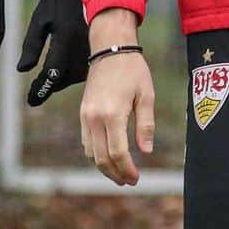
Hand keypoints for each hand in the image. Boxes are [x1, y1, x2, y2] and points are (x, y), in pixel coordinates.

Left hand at [16, 0, 88, 106]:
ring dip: (62, 79)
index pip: (51, 75)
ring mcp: (93, 48)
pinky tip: (66, 65)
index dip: (40, 90)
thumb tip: (23, 70)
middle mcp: (81, 47)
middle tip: (37, 90)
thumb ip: (31, 46)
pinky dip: (74, 70)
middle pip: (63, 80)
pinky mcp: (100, 47)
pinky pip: (85, 67)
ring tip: (51, 77)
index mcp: (64, 39)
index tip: (31, 101)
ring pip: (76, 76)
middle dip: (50, 85)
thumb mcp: (40, 19)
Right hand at [80, 9, 154, 185]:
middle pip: (101, 158)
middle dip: (115, 174)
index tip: (137, 178)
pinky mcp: (83, 112)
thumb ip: (145, 125)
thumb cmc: (132, 70)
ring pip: (91, 152)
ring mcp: (86, 115)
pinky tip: (109, 156)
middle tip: (129, 181)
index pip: (118, 153)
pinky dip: (96, 154)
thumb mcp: (146, 95)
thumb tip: (145, 152)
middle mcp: (95, 117)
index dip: (127, 170)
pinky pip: (86, 141)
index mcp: (113, 114)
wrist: (110, 47)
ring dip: (105, 167)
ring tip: (120, 173)